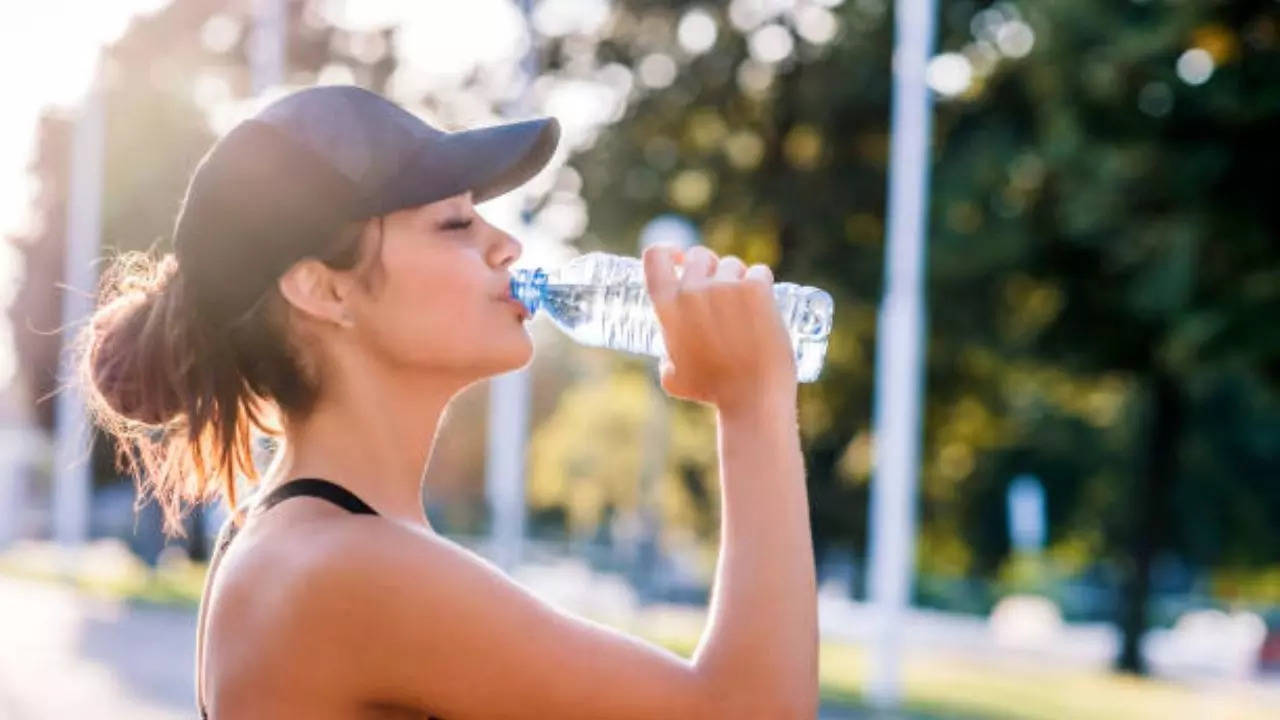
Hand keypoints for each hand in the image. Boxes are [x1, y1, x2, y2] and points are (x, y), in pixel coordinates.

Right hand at [642, 244, 796, 412]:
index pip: (655, 256)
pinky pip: (759, 271)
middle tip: (721, 291)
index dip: (668, 252)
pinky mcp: (756, 288)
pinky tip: (764, 303)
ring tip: (745, 308)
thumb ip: (667, 356)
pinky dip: (762, 284)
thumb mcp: (673, 377)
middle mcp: (692, 290)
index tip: (678, 259)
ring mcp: (725, 286)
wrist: (752, 398)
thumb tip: (669, 354)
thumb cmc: (712, 391)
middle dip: (709, 269)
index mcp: (667, 306)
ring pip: (732, 264)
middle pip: (699, 255)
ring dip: (738, 278)